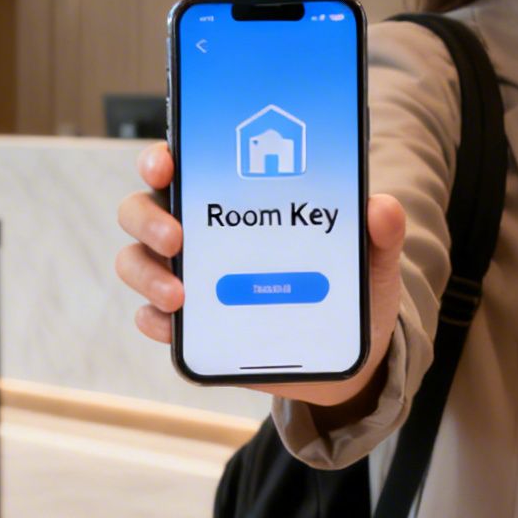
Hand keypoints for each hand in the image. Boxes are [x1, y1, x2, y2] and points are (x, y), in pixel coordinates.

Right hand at [115, 141, 406, 409]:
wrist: (349, 360)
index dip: (162, 157)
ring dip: (147, 273)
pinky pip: (152, 319)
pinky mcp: (192, 327)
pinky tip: (173, 325)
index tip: (167, 163)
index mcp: (234, 197)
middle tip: (176, 236)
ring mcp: (190, 278)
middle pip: (142, 208)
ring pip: (136, 261)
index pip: (183, 163)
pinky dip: (155, 321)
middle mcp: (199, 231)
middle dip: (148, 217)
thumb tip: (381, 206)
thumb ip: (380, 232)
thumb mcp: (374, 260)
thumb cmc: (352, 290)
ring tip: (180, 295)